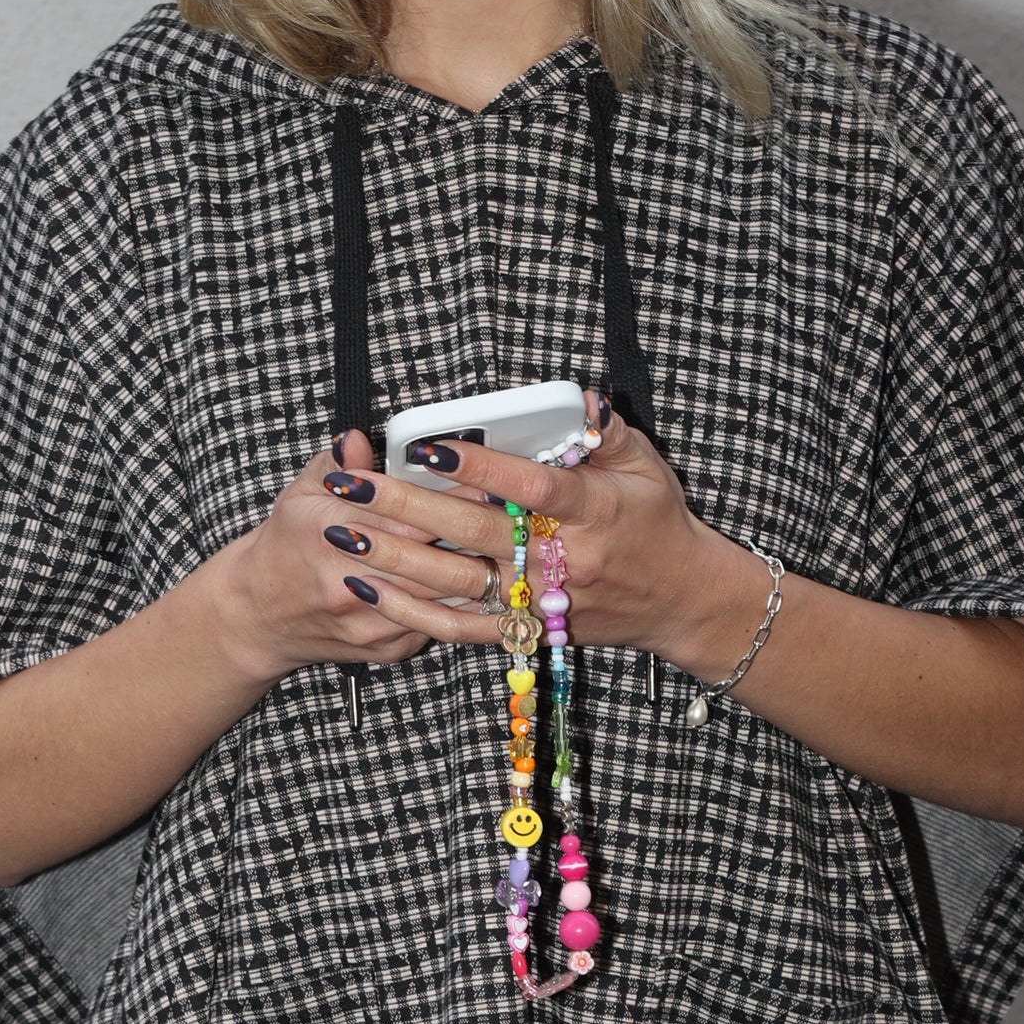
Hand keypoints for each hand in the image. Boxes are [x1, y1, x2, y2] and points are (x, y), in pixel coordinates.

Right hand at [211, 429, 513, 684]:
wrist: (258, 617)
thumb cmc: (285, 547)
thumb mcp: (301, 494)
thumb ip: (335, 461)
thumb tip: (360, 437)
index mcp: (330, 534)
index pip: (408, 512)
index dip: (452, 495)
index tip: (488, 480)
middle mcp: (352, 582)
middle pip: (433, 556)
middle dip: (475, 533)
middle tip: (513, 510)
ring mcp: (372, 622)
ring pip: (445, 596)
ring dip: (482, 571)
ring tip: (512, 546)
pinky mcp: (387, 649)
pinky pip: (442, 624)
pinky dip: (468, 603)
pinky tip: (492, 582)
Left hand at [303, 391, 764, 674]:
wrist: (680, 601)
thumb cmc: (657, 523)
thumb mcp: (646, 465)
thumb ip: (604, 429)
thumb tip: (579, 396)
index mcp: (594, 510)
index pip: (530, 486)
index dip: (479, 467)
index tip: (430, 446)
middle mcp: (564, 557)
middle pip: (477, 531)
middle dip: (409, 505)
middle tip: (353, 483)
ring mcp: (543, 598)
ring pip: (459, 582)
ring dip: (396, 559)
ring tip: (343, 532)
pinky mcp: (529, 627)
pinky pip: (463, 627)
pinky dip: (413, 611)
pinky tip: (371, 587)